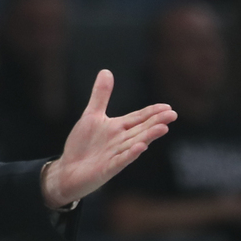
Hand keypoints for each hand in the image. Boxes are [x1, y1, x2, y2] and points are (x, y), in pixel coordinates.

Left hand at [41, 70, 175, 207]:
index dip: (152, 112)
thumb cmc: (82, 145)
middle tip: (173, 114)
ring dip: (149, 136)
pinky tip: (141, 148)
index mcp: (118, 128)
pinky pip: (121, 160)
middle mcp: (120, 141)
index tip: (167, 106)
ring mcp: (115, 155)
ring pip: (135, 143)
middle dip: (156, 122)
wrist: (68, 170)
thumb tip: (106, 71)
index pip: (139, 118)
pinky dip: (130, 154)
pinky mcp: (107, 168)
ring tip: (163, 128)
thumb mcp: (91, 116)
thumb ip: (100, 95)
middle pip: (141, 129)